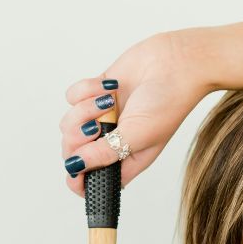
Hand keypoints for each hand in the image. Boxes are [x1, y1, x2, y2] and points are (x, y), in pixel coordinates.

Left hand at [59, 30, 209, 194]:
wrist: (173, 63)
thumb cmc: (168, 103)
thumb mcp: (138, 135)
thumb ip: (105, 154)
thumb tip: (76, 166)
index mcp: (126, 159)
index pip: (93, 179)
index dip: (78, 180)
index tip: (75, 170)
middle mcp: (111, 141)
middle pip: (73, 151)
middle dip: (79, 137)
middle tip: (96, 127)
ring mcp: (102, 118)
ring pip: (69, 123)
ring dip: (85, 109)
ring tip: (109, 102)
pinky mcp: (94, 94)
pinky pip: (72, 96)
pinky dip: (87, 90)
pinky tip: (110, 86)